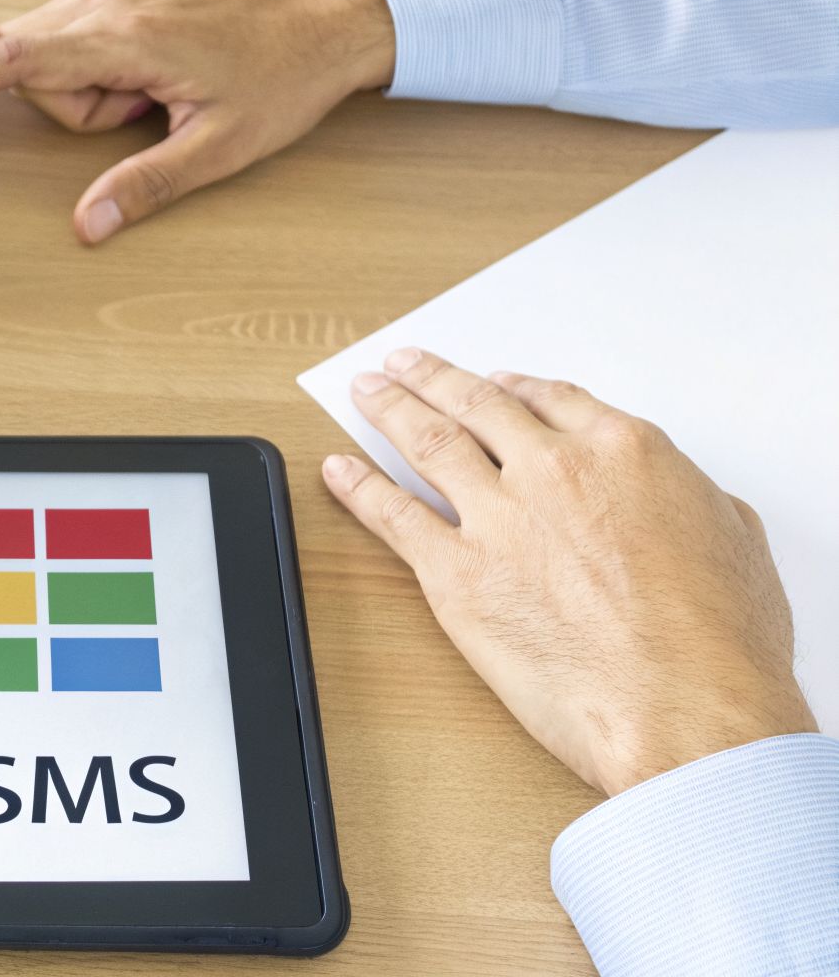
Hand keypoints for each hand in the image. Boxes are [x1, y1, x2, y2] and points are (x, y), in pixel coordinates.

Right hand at [0, 0, 394, 244]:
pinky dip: (100, 62)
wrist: (333, 18)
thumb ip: (144, 186)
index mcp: (128, 35)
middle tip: (145, 114)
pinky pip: (76, 32)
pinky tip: (150, 73)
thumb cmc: (284, 78)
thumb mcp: (219, 149)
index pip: (16, 57)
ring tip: (154, 94)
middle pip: (32, 63)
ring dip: (90, 86)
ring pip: (52, 48)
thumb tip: (86, 227)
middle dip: (74, 105)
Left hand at [322, 349, 816, 796]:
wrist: (685, 708)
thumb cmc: (720, 643)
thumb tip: (676, 499)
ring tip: (367, 391)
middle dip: (434, 380)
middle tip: (405, 364)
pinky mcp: (456, 575)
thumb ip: (691, 500)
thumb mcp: (735, 541)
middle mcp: (554, 469)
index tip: (492, 385)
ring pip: (429, 442)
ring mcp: (499, 518)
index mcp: (624, 451)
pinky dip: (358, 487)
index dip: (514, 390)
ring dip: (391, 409)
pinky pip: (393, 516)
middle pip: (479, 407)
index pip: (552, 401)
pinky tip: (338, 469)